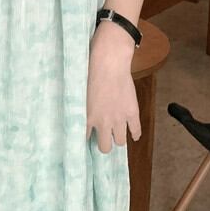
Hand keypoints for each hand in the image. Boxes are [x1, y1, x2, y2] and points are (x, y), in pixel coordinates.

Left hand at [86, 37, 141, 152]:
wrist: (109, 63)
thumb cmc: (90, 72)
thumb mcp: (79, 92)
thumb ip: (79, 107)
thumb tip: (72, 115)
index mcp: (87, 118)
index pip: (85, 140)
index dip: (87, 141)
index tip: (88, 140)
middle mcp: (103, 122)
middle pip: (105, 148)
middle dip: (104, 143)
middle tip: (104, 136)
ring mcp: (119, 119)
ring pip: (120, 142)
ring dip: (117, 137)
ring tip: (116, 131)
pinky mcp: (132, 112)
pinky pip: (136, 131)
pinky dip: (135, 133)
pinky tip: (132, 134)